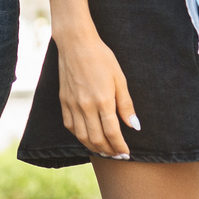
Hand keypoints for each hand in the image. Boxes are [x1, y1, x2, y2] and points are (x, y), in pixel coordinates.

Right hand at [55, 33, 137, 157]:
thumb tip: (134, 126)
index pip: (113, 133)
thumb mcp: (120, 79)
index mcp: (103, 100)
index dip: (120, 147)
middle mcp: (86, 106)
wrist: (76, 43)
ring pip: (82, 136)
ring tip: (104, 151)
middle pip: (97, 139)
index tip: (127, 153)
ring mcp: (72, 104)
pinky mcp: (63, 100)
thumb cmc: (101, 57)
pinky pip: (70, 125)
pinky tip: (87, 137)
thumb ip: (126, 105)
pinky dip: (79, 136)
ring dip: (94, 147)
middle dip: (109, 151)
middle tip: (118, 155)